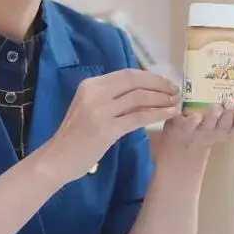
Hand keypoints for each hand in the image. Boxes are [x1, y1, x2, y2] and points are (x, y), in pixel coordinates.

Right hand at [40, 68, 180, 183]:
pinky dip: (157, 114)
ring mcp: (99, 111)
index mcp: (90, 85)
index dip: (149, 77)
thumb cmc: (75, 137)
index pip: (126, 74)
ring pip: (139, 98)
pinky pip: (138, 117)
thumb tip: (142, 93)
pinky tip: (169, 114)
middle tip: (176, 91)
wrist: (57, 159)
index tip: (165, 83)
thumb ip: (110, 99)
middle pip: (134, 81)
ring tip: (176, 103)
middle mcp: (94, 93)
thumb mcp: (89, 109)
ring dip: (161, 99)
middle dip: (159, 84)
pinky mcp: (106, 129)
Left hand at [160, 84, 233, 150]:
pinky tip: (196, 116)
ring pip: (215, 127)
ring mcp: (208, 132)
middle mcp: (225, 130)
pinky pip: (192, 128)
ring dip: (216, 116)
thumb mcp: (225, 104)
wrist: (185, 132)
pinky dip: (194, 122)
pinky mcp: (189, 131)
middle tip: (231, 102)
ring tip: (215, 107)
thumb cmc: (209, 114)